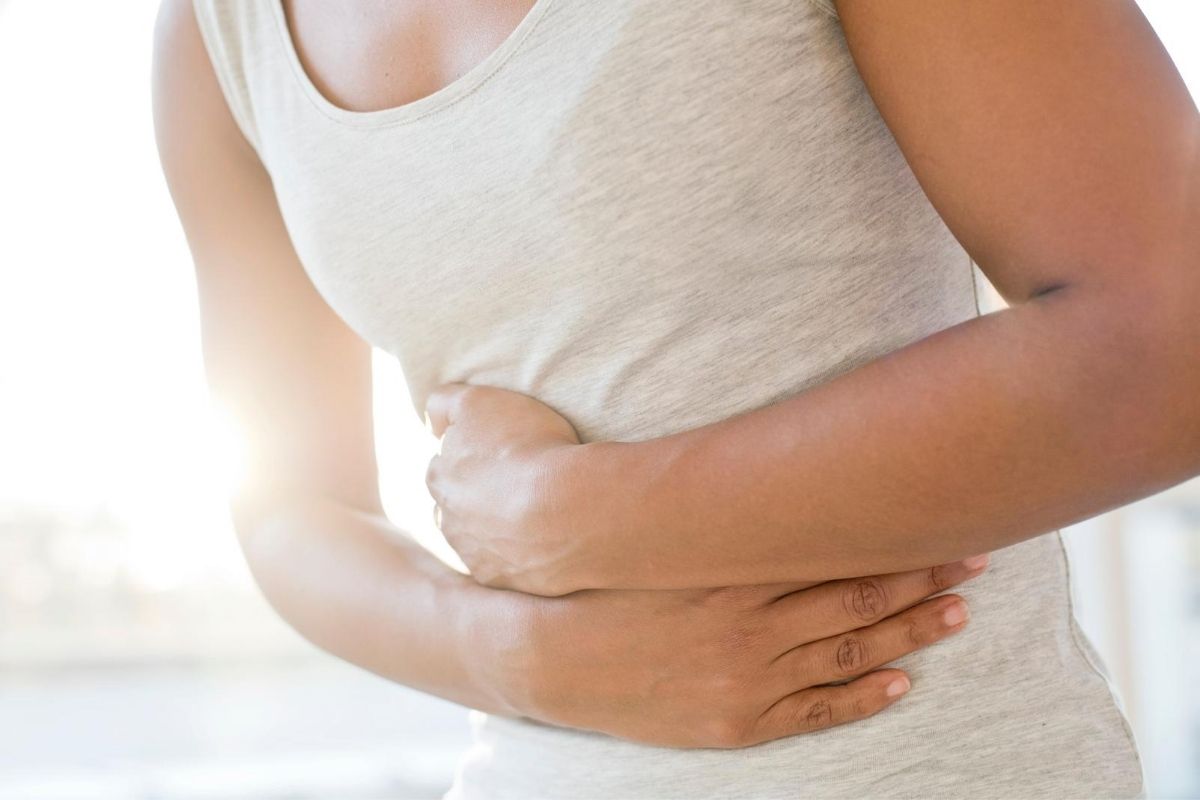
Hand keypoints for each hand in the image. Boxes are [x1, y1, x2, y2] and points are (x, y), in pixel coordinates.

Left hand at [424, 382, 582, 592]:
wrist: (568, 511)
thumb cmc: (525, 448)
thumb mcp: (478, 402)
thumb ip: (444, 403)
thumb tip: (431, 420)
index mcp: (439, 478)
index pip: (445, 464)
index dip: (473, 455)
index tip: (501, 451)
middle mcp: (449, 522)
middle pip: (460, 506)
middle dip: (481, 496)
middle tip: (521, 481)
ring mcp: (478, 557)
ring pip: (484, 539)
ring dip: (503, 528)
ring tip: (541, 513)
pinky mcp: (508, 582)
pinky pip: (514, 566)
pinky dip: (528, 553)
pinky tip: (552, 539)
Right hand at [479, 556, 986, 747]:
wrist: (549, 658)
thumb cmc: (604, 587)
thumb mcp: (657, 540)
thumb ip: (716, 515)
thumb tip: (770, 479)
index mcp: (731, 571)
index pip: (835, 549)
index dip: (896, 536)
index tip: (942, 516)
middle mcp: (750, 625)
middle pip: (858, 597)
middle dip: (922, 575)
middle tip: (976, 555)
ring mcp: (748, 679)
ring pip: (850, 653)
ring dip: (911, 632)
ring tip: (960, 612)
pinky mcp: (739, 722)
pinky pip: (817, 711)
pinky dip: (865, 697)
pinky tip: (905, 682)